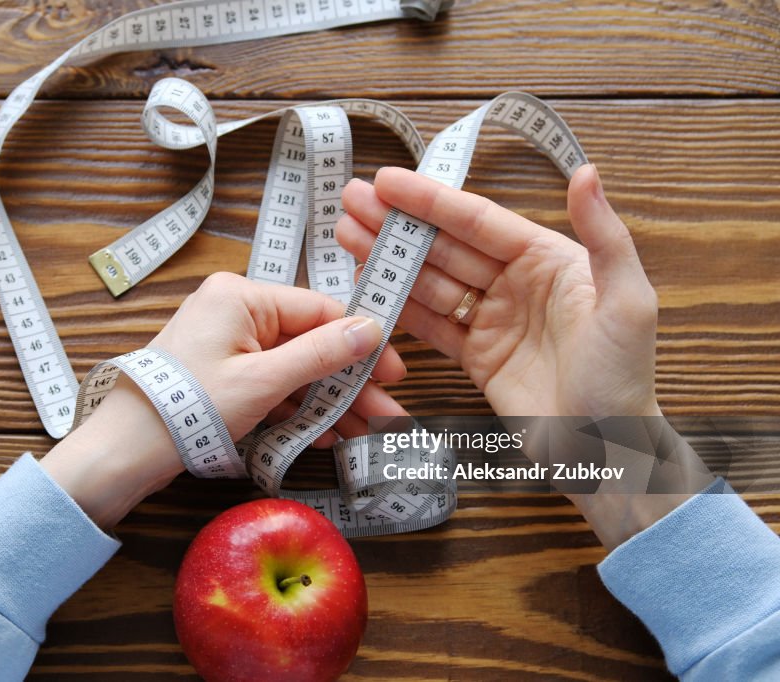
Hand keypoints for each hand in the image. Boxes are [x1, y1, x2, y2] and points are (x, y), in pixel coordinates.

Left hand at [41, 273, 406, 528]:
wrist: (124, 452)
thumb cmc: (189, 408)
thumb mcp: (264, 381)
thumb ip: (321, 355)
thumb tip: (370, 329)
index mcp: (241, 296)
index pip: (319, 310)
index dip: (361, 344)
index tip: (394, 375)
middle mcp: (235, 312)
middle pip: (310, 343)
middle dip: (349, 384)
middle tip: (387, 418)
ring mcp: (227, 344)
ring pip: (294, 369)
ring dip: (328, 402)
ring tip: (366, 436)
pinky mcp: (222, 375)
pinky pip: (271, 385)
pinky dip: (297, 410)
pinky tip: (327, 436)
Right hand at [338, 164, 660, 418]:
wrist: (605, 452)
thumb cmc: (624, 378)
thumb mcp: (628, 301)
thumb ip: (606, 235)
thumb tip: (586, 171)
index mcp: (548, 260)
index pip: (478, 221)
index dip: (430, 201)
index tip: (387, 180)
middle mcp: (516, 283)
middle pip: (445, 245)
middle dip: (397, 222)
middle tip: (351, 199)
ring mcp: (492, 320)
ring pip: (431, 280)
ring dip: (389, 257)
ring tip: (346, 234)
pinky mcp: (476, 356)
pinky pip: (430, 324)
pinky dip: (398, 304)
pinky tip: (369, 284)